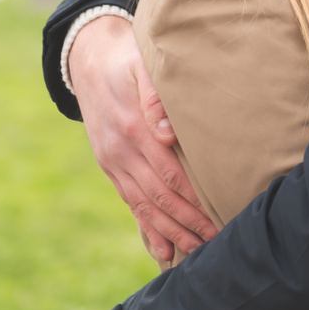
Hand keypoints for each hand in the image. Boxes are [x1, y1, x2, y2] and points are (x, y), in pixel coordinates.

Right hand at [69, 14, 216, 260]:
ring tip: (196, 250)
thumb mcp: (142, 66)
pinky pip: (129, 201)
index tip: (218, 215)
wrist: (90, 59)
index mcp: (134, 128)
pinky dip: (147, 226)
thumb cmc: (129, 59)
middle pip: (160, 196)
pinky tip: (163, 248)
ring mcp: (113, 161)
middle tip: (215, 242)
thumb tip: (168, 133)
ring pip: (144, 205)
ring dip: (171, 231)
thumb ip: (155, 97)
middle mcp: (121, 150)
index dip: (194, 199)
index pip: (170, 173)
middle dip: (188, 222)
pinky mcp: (109, 165)